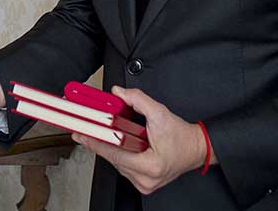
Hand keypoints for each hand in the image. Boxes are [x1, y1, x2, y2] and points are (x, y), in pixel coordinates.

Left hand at [71, 86, 214, 194]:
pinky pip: (123, 167)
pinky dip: (118, 154)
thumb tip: (118, 93)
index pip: (114, 153)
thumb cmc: (182, 136)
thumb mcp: (160, 113)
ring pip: (117, 164)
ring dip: (109, 149)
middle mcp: (145, 179)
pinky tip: (114, 144)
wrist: (196, 149)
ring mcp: (144, 184)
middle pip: (113, 159)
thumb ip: (138, 99)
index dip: (95, 142)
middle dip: (100, 143)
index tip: (81, 135)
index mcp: (150, 166)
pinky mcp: (143, 183)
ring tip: (100, 135)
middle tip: (84, 131)